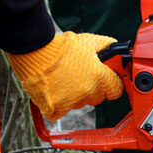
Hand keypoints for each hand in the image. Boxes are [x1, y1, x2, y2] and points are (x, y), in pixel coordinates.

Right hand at [7, 31, 122, 120]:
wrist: (35, 51)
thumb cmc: (62, 46)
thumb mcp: (90, 41)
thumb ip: (108, 47)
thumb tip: (117, 52)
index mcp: (100, 78)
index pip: (116, 90)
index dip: (111, 84)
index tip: (106, 79)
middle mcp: (88, 92)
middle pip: (98, 98)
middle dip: (94, 88)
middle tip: (82, 76)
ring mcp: (72, 102)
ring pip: (81, 103)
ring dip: (76, 95)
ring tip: (65, 78)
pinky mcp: (55, 108)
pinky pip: (62, 111)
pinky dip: (58, 103)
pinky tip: (54, 89)